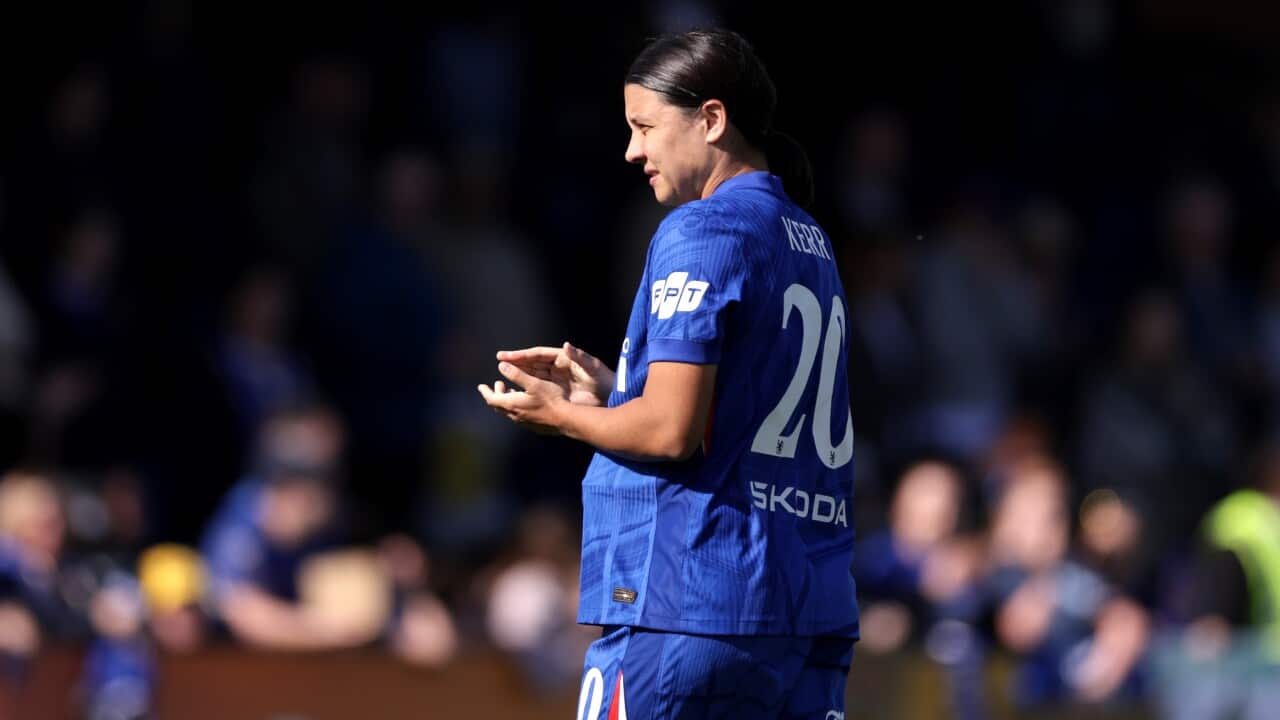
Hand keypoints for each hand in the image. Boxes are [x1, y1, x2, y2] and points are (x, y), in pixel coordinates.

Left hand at [477, 362, 570, 432]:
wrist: (565, 419)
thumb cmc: (551, 399)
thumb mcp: (533, 383)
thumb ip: (516, 375)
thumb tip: (501, 366)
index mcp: (512, 404)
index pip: (492, 398)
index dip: (485, 391)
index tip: (481, 386)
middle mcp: (515, 415)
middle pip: (498, 406)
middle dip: (495, 394)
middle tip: (498, 384)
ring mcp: (524, 422)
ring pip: (509, 411)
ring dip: (506, 401)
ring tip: (510, 392)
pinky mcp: (532, 425)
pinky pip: (518, 415)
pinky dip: (515, 407)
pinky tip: (524, 402)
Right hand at [497, 342, 613, 406]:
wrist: (612, 397)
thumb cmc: (605, 380)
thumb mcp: (593, 368)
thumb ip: (579, 357)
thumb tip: (566, 345)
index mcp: (563, 358)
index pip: (538, 354)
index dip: (522, 354)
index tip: (507, 355)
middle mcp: (558, 367)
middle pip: (533, 362)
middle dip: (516, 361)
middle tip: (499, 360)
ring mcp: (557, 379)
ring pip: (533, 374)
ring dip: (519, 373)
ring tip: (503, 372)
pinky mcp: (558, 392)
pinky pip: (539, 388)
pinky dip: (528, 387)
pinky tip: (518, 390)